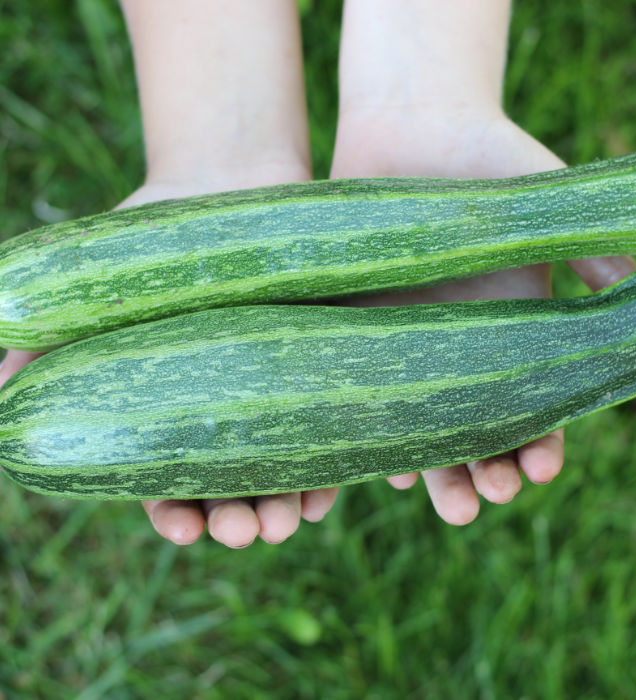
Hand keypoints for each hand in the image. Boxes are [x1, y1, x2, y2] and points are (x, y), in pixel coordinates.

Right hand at [116, 0, 337, 546]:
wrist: (229, 181)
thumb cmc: (152, 237)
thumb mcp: (92, 286)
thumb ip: (44, 340)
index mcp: (174, 407)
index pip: (168, 481)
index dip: (171, 513)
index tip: (179, 526)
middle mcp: (227, 411)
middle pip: (232, 488)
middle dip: (236, 520)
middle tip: (243, 533)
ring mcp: (276, 391)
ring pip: (281, 469)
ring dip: (284, 506)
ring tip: (286, 523)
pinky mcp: (320, 364)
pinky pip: (330, 427)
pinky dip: (330, 464)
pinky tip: (328, 489)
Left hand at [331, 1, 635, 524]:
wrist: (411, 128)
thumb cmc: (487, 160)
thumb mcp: (546, 205)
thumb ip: (594, 253)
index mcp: (511, 332)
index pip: (533, 408)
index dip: (541, 445)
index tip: (542, 468)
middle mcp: (458, 349)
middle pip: (474, 434)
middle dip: (483, 473)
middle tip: (485, 497)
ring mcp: (405, 342)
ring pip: (420, 428)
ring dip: (433, 471)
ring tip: (444, 500)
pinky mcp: (355, 326)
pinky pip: (363, 393)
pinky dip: (373, 430)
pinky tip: (383, 461)